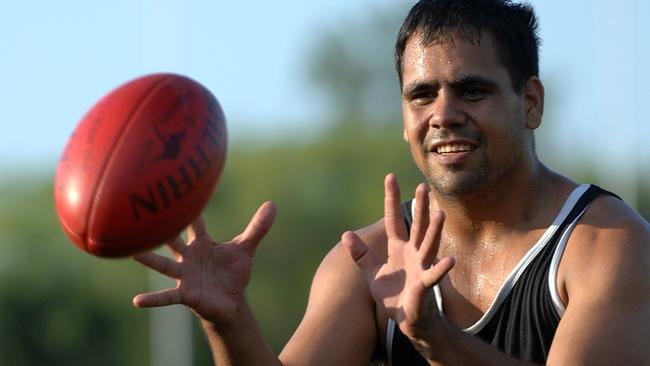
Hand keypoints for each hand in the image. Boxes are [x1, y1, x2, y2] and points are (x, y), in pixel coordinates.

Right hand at [132, 201, 276, 323]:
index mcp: (202, 243)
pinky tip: (137, 301)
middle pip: (172, 239)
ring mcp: (184, 275)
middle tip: (140, 215)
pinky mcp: (185, 294)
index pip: (193, 222)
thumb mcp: (246, 248)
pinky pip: (166, 296)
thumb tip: (273, 204)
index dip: (188, 208)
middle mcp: (188, 256)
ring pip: (163, 265)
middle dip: (160, 229)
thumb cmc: (233, 272)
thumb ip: (258, 227)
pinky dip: (153, 299)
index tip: (174, 191)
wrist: (231, 301)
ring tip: (131, 254)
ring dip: (148, 259)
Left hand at [342, 173, 454, 339]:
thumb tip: (346, 234)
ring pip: (428, 245)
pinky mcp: (424, 286)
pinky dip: (441, 268)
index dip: (391, 199)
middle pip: (416, 226)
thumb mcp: (373, 274)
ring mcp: (421, 268)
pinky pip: (433, 276)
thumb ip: (361, 254)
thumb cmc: (394, 296)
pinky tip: (450, 261)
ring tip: (440, 214)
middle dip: (420, 207)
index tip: (390, 177)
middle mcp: (412, 253)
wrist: (408, 322)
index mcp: (398, 248)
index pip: (393, 219)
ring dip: (433, 231)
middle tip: (423, 186)